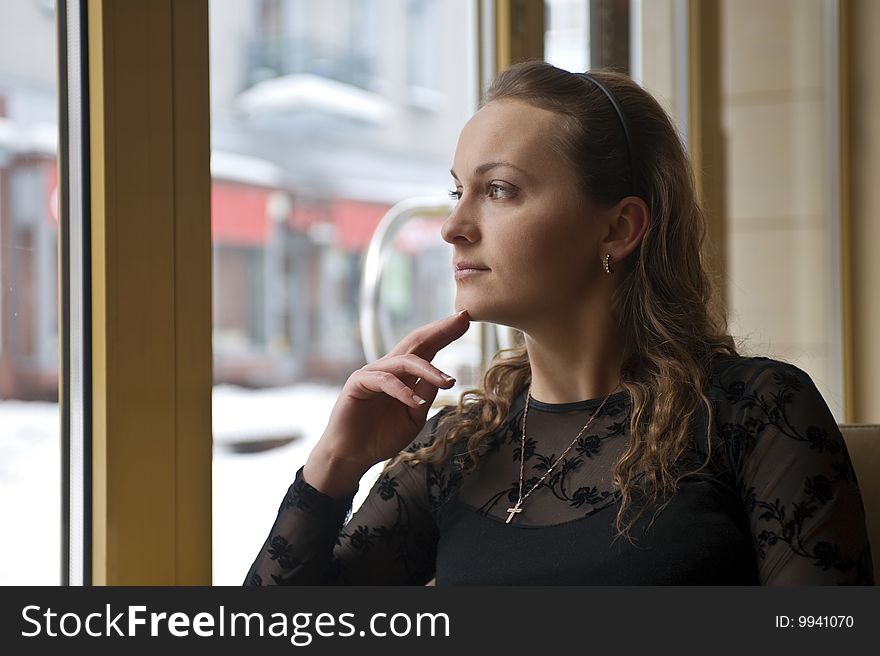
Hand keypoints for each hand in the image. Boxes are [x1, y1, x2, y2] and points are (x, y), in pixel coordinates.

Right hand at [313, 310, 470, 473]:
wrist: (353, 456)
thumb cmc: (381, 437)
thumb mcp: (414, 417)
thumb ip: (425, 396)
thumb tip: (444, 378)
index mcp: (404, 375)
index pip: (427, 348)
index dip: (445, 334)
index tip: (466, 321)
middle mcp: (389, 368)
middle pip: (417, 342)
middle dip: (440, 330)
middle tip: (462, 319)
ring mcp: (372, 373)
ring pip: (404, 361)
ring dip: (429, 370)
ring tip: (448, 382)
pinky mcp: (358, 383)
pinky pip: (385, 381)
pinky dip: (402, 391)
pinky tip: (415, 402)